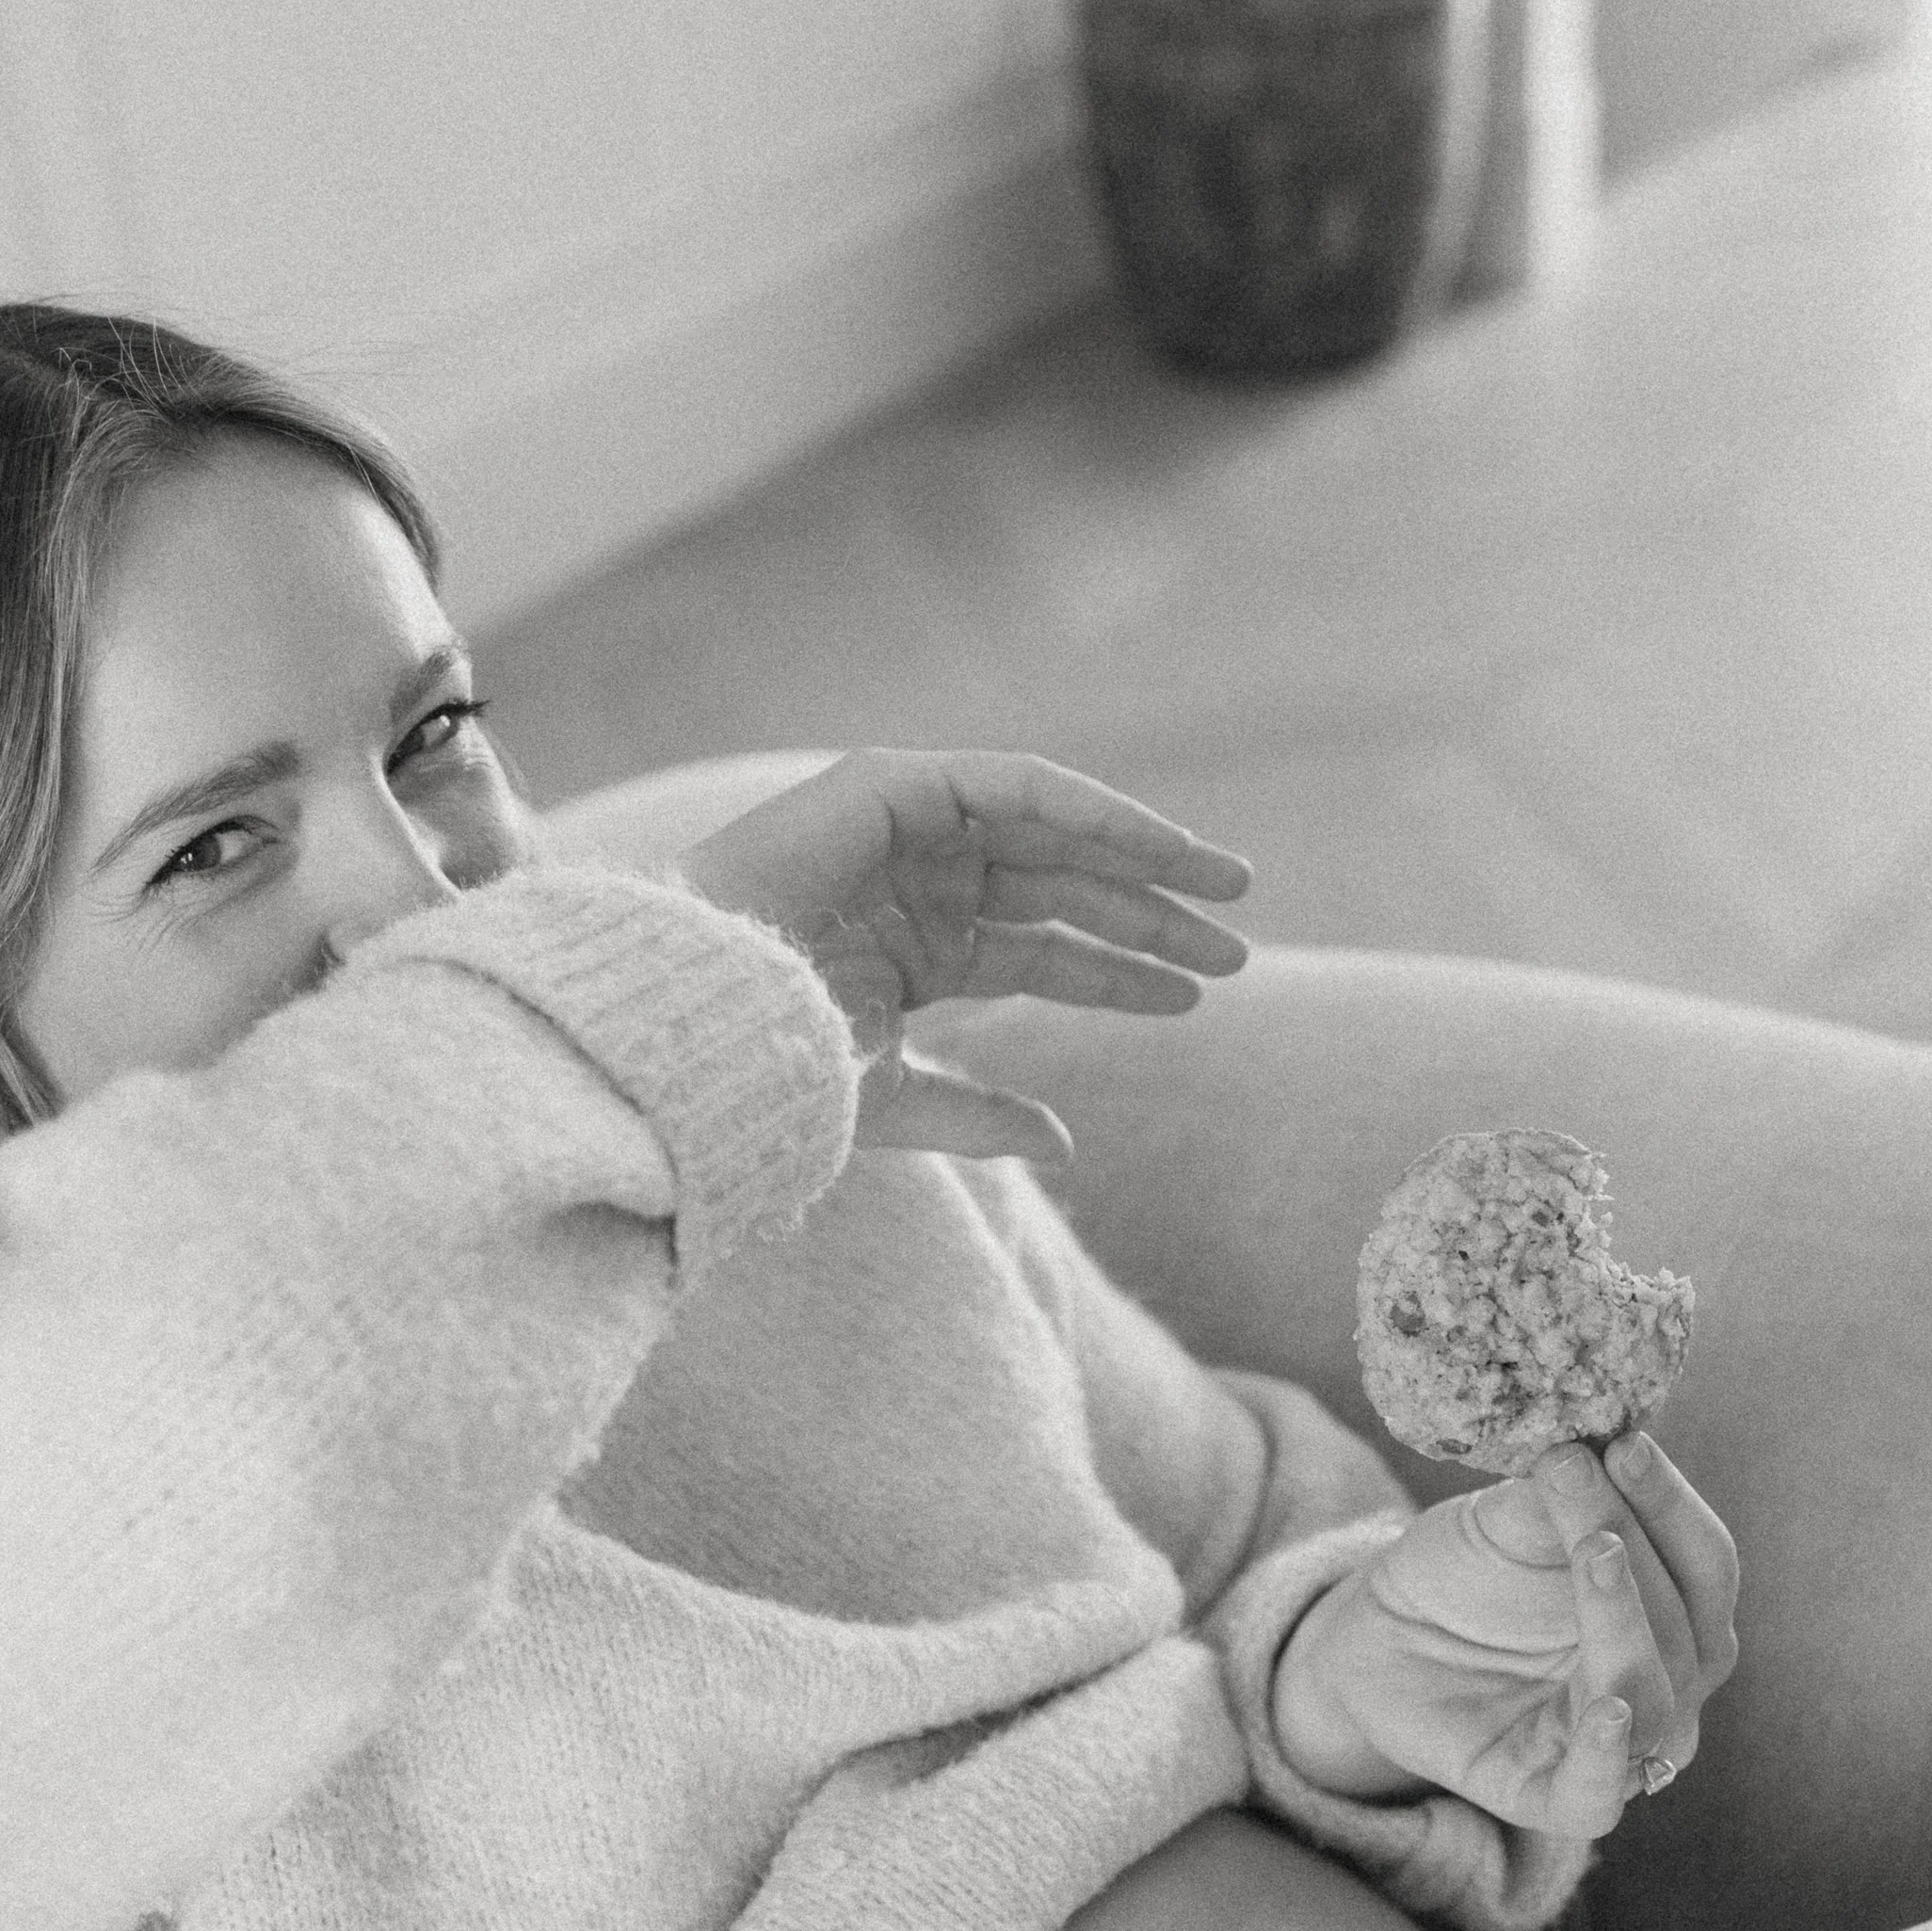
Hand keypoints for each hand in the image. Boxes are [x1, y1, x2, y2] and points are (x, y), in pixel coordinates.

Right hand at [677, 749, 1250, 1164]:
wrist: (693, 1021)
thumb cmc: (770, 1067)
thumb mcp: (893, 1099)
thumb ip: (978, 1116)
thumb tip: (1066, 1146)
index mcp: (915, 954)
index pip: (1044, 956)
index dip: (1121, 975)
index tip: (1199, 998)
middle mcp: (915, 887)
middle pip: (1063, 893)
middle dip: (1151, 916)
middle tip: (1238, 949)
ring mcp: (903, 832)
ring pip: (1053, 836)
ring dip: (1145, 856)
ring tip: (1230, 890)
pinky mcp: (890, 785)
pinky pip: (1016, 786)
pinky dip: (1092, 808)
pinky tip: (1160, 847)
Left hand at [1273, 1430, 1739, 1835]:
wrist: (1373, 1636)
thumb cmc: (1460, 1575)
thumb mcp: (1508, 1523)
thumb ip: (1562, 1497)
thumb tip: (1598, 1440)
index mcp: (1672, 1617)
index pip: (1706, 1568)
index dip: (1674, 1507)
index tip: (1626, 1444)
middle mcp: (1661, 1687)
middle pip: (1690, 1629)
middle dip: (1641, 1542)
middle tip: (1589, 1474)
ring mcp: (1611, 1748)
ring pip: (1655, 1702)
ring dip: (1627, 1621)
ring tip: (1594, 1551)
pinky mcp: (1547, 1796)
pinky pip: (1597, 1796)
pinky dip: (1607, 1757)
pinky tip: (1606, 1708)